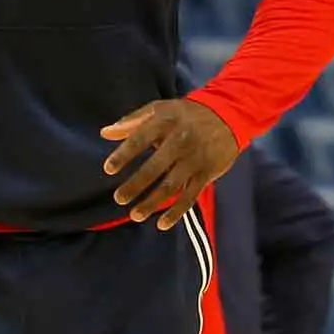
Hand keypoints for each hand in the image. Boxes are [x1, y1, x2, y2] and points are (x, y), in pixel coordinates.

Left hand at [101, 99, 238, 230]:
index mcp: (165, 122)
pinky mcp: (206, 173)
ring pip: (171, 185)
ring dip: (152, 202)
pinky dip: (176, 212)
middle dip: (135, 185)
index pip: (140, 140)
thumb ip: (132, 121)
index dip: (123, 155)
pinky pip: (190, 196)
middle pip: (154, 167)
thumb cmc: (186, 114)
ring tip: (135, 214)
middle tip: (119, 198)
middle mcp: (180, 141)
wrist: (228, 115)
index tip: (108, 170)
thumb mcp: (160, 109)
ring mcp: (194, 159)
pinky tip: (162, 224)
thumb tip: (105, 133)